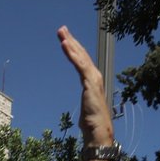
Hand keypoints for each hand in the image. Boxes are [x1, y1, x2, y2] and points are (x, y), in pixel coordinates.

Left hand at [57, 26, 114, 145]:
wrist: (98, 132)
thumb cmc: (92, 124)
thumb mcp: (86, 110)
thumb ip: (85, 106)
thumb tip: (83, 117)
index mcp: (92, 81)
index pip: (82, 61)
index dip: (74, 49)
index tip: (66, 39)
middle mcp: (94, 77)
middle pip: (81, 54)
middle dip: (71, 40)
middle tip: (61, 29)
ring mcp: (93, 79)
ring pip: (80, 57)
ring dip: (71, 43)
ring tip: (62, 32)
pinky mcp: (90, 83)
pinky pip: (79, 65)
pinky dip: (72, 54)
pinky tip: (65, 45)